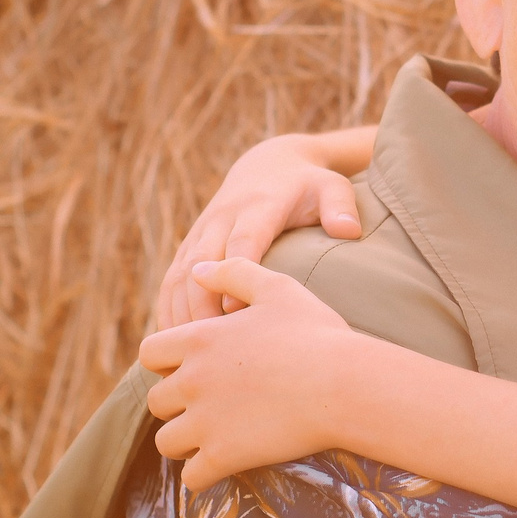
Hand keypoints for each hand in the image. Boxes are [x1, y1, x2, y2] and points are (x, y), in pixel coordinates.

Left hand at [141, 259, 358, 489]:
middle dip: (176, 405)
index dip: (167, 363)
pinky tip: (224, 466)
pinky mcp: (223, 456)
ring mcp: (204, 421)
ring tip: (212, 439)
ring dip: (185, 442)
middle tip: (207, 407)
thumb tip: (197, 269)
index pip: (149, 354)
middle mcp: (192, 380)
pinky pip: (191, 478)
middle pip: (155, 401)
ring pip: (166, 442)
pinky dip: (203, 476)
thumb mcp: (277, 288)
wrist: (346, 385)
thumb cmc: (317, 334)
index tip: (194, 369)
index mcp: (199, 339)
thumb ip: (233, 272)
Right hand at [156, 133, 366, 328]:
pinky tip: (172, 341)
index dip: (235, 273)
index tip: (235, 309)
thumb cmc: (308, 185)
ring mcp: (202, 232)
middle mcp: (223, 218)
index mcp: (258, 207)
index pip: (242, 241)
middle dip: (201, 304)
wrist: (268, 165)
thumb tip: (349, 231)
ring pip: (180, 273)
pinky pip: (172, 278)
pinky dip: (168, 308)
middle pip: (202, 263)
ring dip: (179, 311)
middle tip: (209, 346)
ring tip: (184, 352)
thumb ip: (341, 207)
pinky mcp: (190, 244)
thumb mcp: (331, 187)